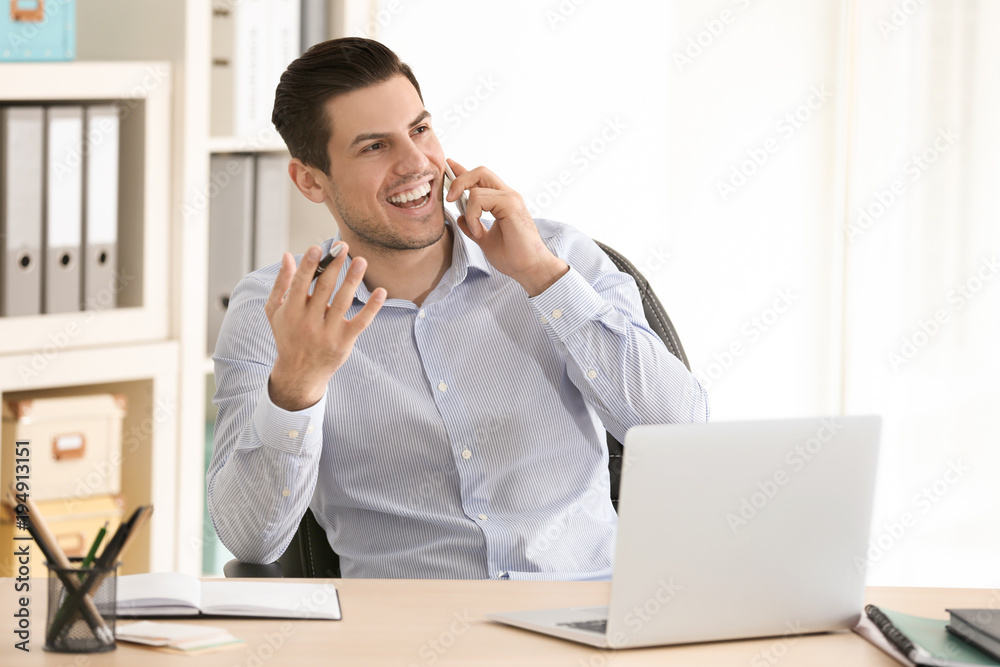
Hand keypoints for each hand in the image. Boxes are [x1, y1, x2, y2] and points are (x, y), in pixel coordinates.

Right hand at [264, 243, 385, 410]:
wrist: (300, 373)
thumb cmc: (287, 335)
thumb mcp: (275, 311)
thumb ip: (281, 283)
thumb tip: (288, 255)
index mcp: (290, 311)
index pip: (300, 284)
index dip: (309, 265)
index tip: (318, 247)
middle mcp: (308, 322)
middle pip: (324, 288)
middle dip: (334, 266)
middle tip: (343, 245)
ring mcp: (328, 333)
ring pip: (343, 302)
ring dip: (353, 280)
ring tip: (361, 260)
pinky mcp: (344, 341)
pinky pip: (361, 322)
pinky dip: (372, 307)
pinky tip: (381, 292)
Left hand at [446, 159, 567, 295]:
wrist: (529, 269)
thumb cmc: (513, 257)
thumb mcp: (485, 240)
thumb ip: (473, 227)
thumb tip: (460, 218)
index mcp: (502, 202)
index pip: (481, 179)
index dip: (463, 171)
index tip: (449, 166)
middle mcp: (507, 196)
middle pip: (480, 172)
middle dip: (460, 180)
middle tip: (450, 199)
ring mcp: (510, 198)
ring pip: (476, 188)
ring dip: (469, 211)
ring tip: (476, 231)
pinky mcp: (511, 204)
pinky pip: (479, 199)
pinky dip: (473, 216)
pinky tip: (480, 232)